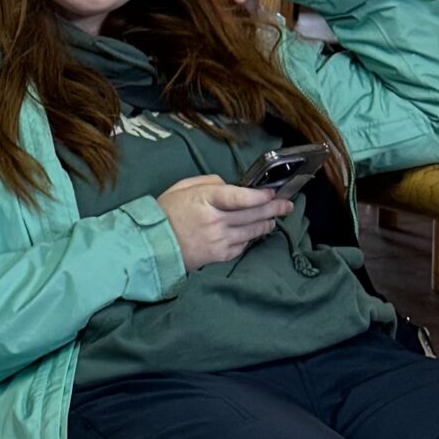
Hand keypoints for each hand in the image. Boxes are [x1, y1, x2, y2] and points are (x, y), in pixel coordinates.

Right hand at [159, 173, 298, 271]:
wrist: (152, 245)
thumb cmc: (167, 212)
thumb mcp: (183, 187)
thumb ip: (209, 182)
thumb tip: (230, 185)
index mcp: (205, 199)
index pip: (239, 197)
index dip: (260, 196)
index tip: (272, 193)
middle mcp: (215, 220)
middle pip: (252, 214)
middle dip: (273, 208)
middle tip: (287, 205)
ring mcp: (218, 240)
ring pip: (252, 231)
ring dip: (266, 224)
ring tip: (275, 219)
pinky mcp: (219, 256)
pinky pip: (243, 247)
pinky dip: (251, 239)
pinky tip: (256, 233)